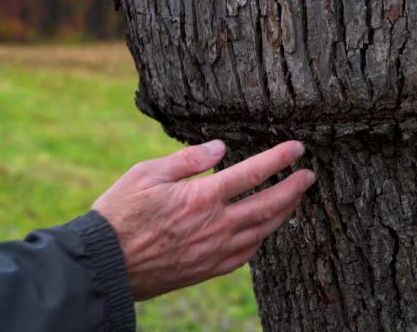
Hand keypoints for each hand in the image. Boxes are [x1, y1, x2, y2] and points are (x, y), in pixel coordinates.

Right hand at [92, 140, 315, 300]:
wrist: (106, 265)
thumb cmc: (120, 214)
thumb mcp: (147, 174)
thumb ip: (188, 160)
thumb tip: (221, 148)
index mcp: (202, 198)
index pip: (252, 173)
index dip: (279, 159)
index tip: (298, 149)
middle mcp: (216, 225)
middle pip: (268, 205)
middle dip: (294, 189)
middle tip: (310, 177)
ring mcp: (216, 250)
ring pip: (263, 231)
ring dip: (284, 213)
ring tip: (296, 199)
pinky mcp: (210, 269)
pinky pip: (247, 254)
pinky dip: (262, 238)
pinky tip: (265, 230)